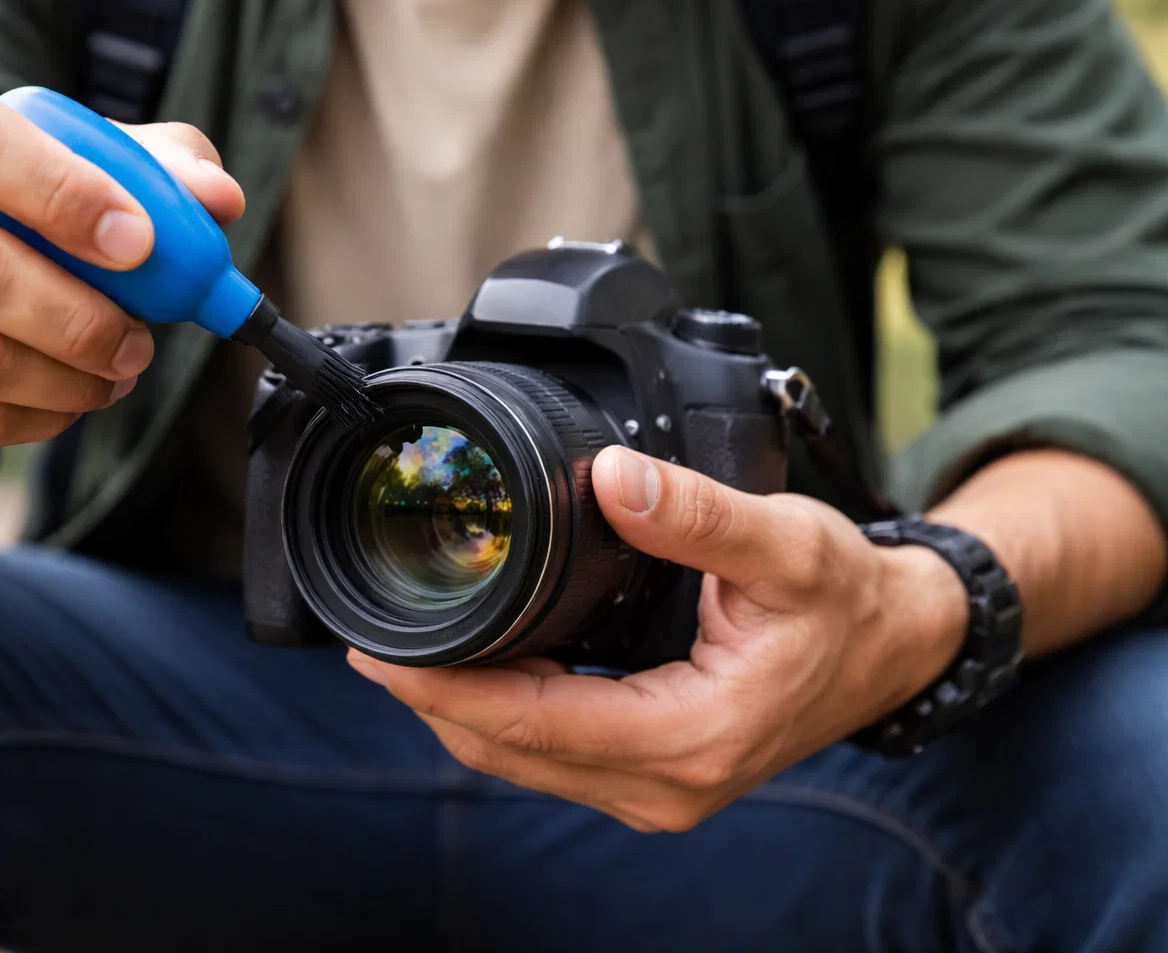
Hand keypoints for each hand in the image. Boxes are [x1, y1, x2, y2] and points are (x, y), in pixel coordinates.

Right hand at [0, 80, 243, 473]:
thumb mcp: (63, 170)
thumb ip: (147, 168)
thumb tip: (218, 198)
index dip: (62, 191)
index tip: (140, 242)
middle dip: (80, 314)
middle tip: (144, 338)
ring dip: (70, 377)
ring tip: (118, 369)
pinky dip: (38, 420)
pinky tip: (68, 400)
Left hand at [347, 445, 968, 831]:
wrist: (894, 646)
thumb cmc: (845, 600)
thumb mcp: (785, 543)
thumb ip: (697, 514)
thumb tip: (612, 476)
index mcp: (692, 737)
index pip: (534, 723)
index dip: (447, 690)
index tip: (380, 655)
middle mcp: (669, 784)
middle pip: (512, 752)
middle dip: (434, 702)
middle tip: (370, 646)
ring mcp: (661, 789)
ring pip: (525, 762)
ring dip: (461, 713)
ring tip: (406, 654)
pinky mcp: (655, 774)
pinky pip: (554, 755)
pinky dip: (504, 716)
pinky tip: (477, 670)